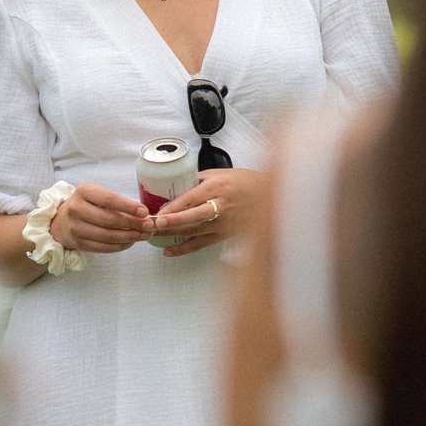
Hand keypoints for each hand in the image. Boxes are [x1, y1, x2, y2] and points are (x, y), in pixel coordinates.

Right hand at [51, 182, 151, 253]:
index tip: (145, 212)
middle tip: (149, 226)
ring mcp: (76, 228)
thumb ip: (119, 203)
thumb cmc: (89, 205)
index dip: (128, 206)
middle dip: (133, 224)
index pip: (109, 199)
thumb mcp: (99, 195)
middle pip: (109, 220)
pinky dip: (120, 246)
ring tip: (144, 235)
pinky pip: (103, 247)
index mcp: (84, 192)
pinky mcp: (79, 243)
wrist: (64, 220)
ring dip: (130, 237)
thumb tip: (144, 215)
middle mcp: (76, 209)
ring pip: (107, 236)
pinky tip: (131, 242)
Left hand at [148, 167, 268, 257]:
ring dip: (172, 235)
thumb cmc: (248, 182)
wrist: (272, 197)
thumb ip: (201, 178)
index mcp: (218, 188)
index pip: (191, 199)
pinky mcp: (225, 234)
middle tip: (153, 226)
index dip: (173, 208)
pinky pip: (202, 243)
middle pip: (191, 217)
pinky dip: (184, 249)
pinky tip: (169, 251)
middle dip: (170, 222)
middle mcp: (220, 206)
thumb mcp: (223, 173)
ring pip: (193, 231)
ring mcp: (223, 223)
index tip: (157, 213)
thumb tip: (179, 184)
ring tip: (153, 236)